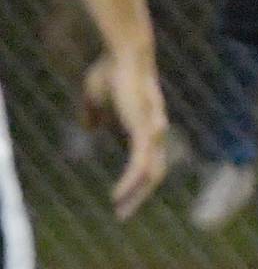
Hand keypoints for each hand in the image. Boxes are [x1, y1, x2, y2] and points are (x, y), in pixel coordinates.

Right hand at [82, 46, 168, 219]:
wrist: (125, 54)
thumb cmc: (112, 70)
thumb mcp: (95, 96)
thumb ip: (94, 113)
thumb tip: (90, 128)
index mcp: (146, 125)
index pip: (148, 160)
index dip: (138, 179)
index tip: (122, 196)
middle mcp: (155, 131)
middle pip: (154, 172)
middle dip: (140, 195)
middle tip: (123, 214)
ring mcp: (153, 131)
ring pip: (151, 173)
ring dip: (136, 195)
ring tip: (120, 210)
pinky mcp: (145, 130)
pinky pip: (141, 164)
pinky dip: (131, 182)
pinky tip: (118, 195)